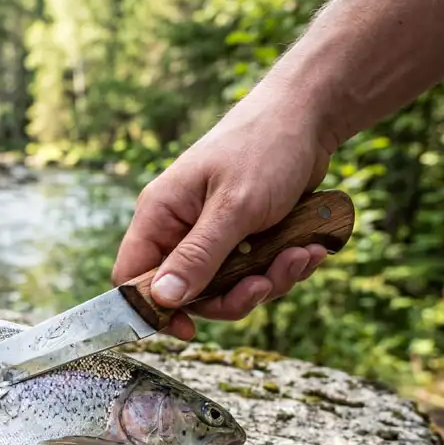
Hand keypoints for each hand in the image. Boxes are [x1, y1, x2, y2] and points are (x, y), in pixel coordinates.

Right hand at [111, 90, 336, 340]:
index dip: (155, 309)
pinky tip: (309, 247)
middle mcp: (180, 228)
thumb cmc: (264, 148)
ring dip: (268, 280)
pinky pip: (255, 272)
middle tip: (265, 284)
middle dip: (233, 296)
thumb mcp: (233, 208)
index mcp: (160, 216)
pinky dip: (284, 266)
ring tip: (301, 255)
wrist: (310, 115)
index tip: (188, 329)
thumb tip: (161, 300)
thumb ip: (197, 257)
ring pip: (227, 287)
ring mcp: (213, 234)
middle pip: (188, 293)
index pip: (133, 278)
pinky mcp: (244, 236)